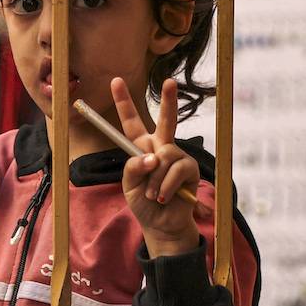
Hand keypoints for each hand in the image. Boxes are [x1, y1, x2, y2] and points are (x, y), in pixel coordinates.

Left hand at [111, 78, 202, 256]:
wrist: (160, 224)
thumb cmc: (143, 203)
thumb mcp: (128, 186)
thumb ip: (133, 169)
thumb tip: (152, 157)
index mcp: (140, 148)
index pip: (130, 123)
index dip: (123, 103)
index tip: (115, 81)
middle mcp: (161, 148)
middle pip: (165, 121)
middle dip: (168, 101)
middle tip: (170, 81)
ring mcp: (177, 157)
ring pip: (164, 156)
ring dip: (153, 180)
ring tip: (152, 194)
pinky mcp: (190, 169)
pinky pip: (175, 170)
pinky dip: (165, 186)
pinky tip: (163, 196)